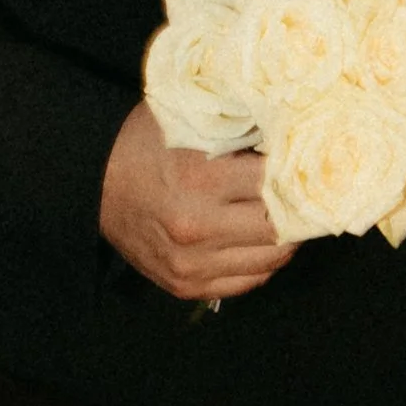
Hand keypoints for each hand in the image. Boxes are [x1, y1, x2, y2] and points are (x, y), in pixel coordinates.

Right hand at [98, 100, 296, 300]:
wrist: (94, 184)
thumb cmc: (146, 144)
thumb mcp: (190, 119)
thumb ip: (239, 125)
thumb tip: (294, 128)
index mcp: (200, 180)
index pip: (277, 182)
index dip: (298, 170)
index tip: (310, 161)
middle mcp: (197, 228)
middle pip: (280, 226)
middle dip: (299, 206)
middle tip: (309, 189)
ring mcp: (191, 264)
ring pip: (271, 259)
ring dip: (287, 236)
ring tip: (290, 212)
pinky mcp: (186, 285)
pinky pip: (248, 281)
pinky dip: (263, 261)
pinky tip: (263, 237)